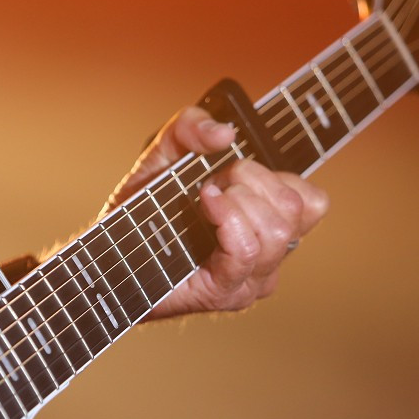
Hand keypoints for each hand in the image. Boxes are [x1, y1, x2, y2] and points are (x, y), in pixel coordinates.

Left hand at [105, 107, 328, 320]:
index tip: (228, 171)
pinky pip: (247, 252)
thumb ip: (190, 127)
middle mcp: (268, 254)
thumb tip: (225, 133)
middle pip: (297, 208)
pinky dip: (228, 220)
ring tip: (202, 202)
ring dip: (236, 201)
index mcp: (268, 222)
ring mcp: (251, 278)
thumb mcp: (163, 153)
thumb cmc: (140, 211)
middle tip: (209, 187)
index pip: (312, 201)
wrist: (106, 255)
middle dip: (250, 180)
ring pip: (277, 229)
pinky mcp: (227, 292)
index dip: (273, 175)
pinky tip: (204, 208)